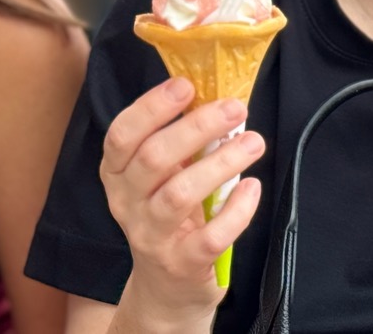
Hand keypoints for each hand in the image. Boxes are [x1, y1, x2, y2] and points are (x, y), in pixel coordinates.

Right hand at [100, 78, 264, 325]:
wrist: (167, 287)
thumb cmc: (170, 217)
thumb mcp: (161, 177)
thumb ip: (179, 142)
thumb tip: (217, 97)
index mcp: (118, 174)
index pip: (121, 135)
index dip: (151, 107)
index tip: (186, 85)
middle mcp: (127, 204)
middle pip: (153, 158)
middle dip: (197, 127)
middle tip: (235, 108)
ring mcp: (152, 236)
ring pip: (179, 194)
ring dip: (221, 163)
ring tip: (254, 143)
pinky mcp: (182, 264)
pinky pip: (210, 236)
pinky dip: (236, 210)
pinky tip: (252, 188)